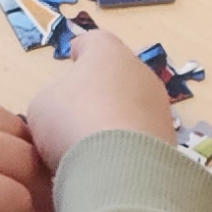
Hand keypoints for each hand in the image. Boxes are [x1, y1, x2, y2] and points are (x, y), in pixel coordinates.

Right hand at [22, 39, 172, 177]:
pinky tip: (110, 165)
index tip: (75, 54)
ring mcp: (160, 107)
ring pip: (133, 107)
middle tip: (78, 111)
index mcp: (107, 53)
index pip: (95, 42)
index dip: (82, 49)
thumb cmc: (72, 121)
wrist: (121, 169)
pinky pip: (142, 137)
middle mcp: (140, 73)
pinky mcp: (170, 140)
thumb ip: (52, 100)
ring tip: (92, 146)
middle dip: (100, 90)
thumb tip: (64, 109)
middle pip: (118, 75)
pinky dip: (128, 146)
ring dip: (116, 120)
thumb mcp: (41, 107)